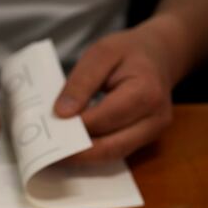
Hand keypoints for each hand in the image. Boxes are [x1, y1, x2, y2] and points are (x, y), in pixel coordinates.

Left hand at [54, 25, 174, 161]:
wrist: (160, 55)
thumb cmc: (130, 52)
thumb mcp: (101, 53)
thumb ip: (81, 82)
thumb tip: (62, 114)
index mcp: (146, 92)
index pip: (104, 119)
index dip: (75, 127)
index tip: (48, 129)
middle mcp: (155, 118)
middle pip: (110, 146)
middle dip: (77, 151)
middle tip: (48, 151)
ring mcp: (154, 132)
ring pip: (113, 154)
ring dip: (84, 156)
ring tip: (57, 151)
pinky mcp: (147, 139)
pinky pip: (117, 151)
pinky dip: (94, 151)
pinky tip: (74, 146)